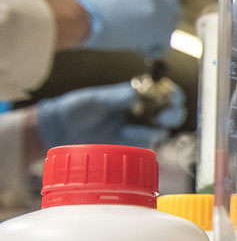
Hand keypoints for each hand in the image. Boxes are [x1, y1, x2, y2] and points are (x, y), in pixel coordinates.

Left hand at [34, 81, 186, 150]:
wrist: (59, 130)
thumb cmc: (76, 108)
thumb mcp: (95, 99)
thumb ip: (117, 96)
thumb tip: (138, 93)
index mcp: (137, 95)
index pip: (165, 92)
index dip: (173, 94)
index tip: (171, 98)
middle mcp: (143, 112)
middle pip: (172, 113)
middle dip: (173, 115)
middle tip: (163, 118)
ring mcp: (139, 130)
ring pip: (163, 131)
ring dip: (152, 130)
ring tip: (126, 130)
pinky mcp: (133, 147)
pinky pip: (148, 145)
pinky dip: (141, 141)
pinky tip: (124, 137)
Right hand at [66, 0, 180, 58]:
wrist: (77, 13)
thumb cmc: (80, 5)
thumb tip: (131, 10)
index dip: (164, 6)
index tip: (156, 17)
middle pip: (174, 10)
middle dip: (163, 24)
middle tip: (146, 34)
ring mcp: (158, 10)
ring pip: (168, 29)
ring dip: (152, 38)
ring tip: (132, 41)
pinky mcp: (158, 29)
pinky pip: (163, 46)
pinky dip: (151, 50)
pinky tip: (136, 49)